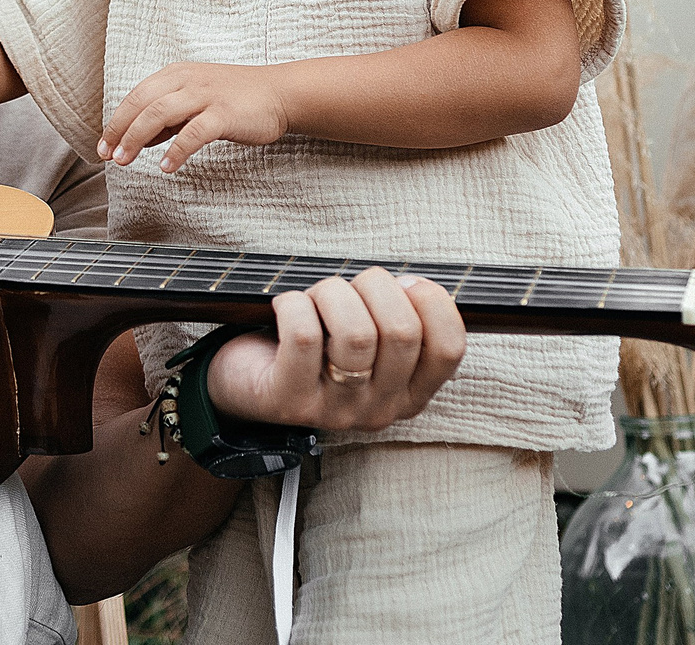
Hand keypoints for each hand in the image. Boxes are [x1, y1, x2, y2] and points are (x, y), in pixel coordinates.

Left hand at [99, 62, 286, 171]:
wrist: (279, 93)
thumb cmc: (234, 99)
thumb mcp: (194, 100)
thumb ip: (167, 118)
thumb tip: (136, 139)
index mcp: (176, 74)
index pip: (136, 96)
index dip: (116, 121)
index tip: (103, 146)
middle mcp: (187, 80)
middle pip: (142, 104)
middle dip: (120, 131)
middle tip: (109, 156)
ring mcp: (206, 95)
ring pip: (160, 113)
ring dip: (137, 139)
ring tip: (125, 161)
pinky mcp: (224, 114)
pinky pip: (193, 132)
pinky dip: (176, 150)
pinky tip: (166, 166)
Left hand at [203, 268, 463, 433]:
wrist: (245, 383)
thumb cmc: (315, 344)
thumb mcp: (368, 335)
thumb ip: (398, 314)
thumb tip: (412, 285)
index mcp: (410, 393)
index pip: (449, 348)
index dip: (433, 302)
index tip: (404, 284)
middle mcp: (379, 409)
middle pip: (402, 332)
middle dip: (374, 286)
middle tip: (349, 286)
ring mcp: (336, 410)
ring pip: (355, 333)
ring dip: (332, 293)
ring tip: (315, 297)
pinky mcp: (290, 401)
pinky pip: (304, 336)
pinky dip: (293, 304)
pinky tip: (285, 306)